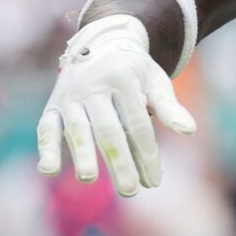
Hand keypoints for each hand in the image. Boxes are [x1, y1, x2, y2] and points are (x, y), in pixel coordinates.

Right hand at [37, 15, 195, 197]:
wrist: (100, 44)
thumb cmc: (135, 71)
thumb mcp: (155, 81)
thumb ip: (169, 107)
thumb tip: (189, 131)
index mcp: (123, 78)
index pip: (137, 123)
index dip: (146, 154)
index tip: (154, 181)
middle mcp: (93, 85)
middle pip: (108, 129)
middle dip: (119, 161)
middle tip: (129, 191)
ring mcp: (70, 96)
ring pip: (77, 128)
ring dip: (82, 154)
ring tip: (90, 179)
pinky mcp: (52, 105)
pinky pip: (47, 127)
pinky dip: (47, 147)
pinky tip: (49, 170)